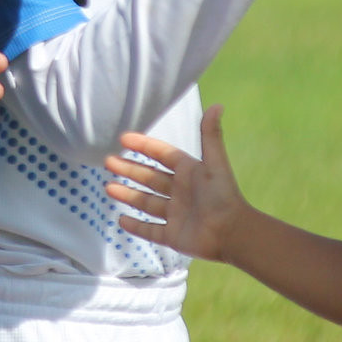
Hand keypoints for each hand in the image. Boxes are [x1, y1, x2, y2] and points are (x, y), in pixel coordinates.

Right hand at [104, 106, 248, 263]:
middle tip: (108, 161)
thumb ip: (211, 135)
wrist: (233, 233)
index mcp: (189, 173)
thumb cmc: (223, 196)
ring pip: (146, 202)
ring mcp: (175, 215)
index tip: (123, 138)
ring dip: (127, 194)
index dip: (144, 146)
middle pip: (149, 178)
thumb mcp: (215, 163)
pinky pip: (150, 230)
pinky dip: (136, 226)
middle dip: (129, 169)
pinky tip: (121, 219)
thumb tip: (217, 105)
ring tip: (108, 187)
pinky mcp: (173, 236)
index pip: (162, 155)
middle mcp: (180, 192)